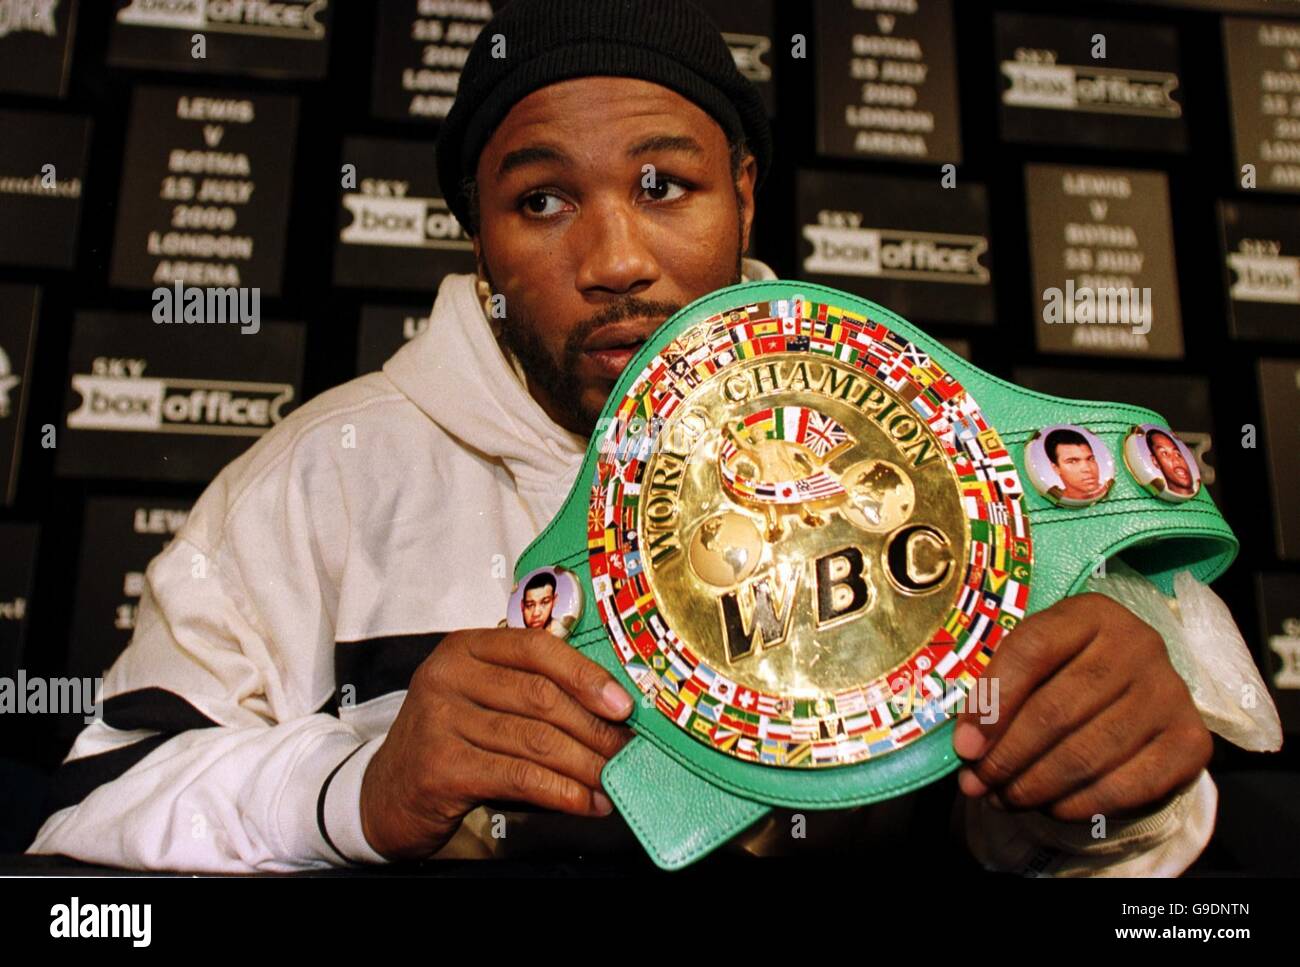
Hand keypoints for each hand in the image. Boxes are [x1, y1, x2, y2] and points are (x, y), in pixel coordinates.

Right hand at [359, 626, 634, 860]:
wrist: (386, 794)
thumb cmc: (450, 741)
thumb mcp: (480, 698)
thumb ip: (529, 689)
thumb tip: (608, 707)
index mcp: (464, 647)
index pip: (536, 648)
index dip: (586, 675)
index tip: (623, 704)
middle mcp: (448, 676)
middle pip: (541, 697)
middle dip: (594, 728)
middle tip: (628, 750)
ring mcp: (440, 720)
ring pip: (535, 740)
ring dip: (586, 765)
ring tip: (614, 780)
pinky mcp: (441, 767)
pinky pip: (520, 777)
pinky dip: (562, 793)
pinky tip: (586, 803)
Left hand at [953, 592, 1210, 822]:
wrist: (1138, 692)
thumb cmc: (1068, 673)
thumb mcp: (1034, 663)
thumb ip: (998, 693)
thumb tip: (969, 749)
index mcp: (1091, 613)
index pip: (1032, 650)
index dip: (993, 702)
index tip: (965, 746)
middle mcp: (1138, 645)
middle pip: (1056, 710)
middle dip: (1006, 757)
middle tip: (978, 784)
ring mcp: (1169, 693)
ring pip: (1087, 753)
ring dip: (1035, 786)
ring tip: (1005, 799)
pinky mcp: (1191, 742)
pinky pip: (1126, 786)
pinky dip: (1079, 804)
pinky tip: (1050, 807)